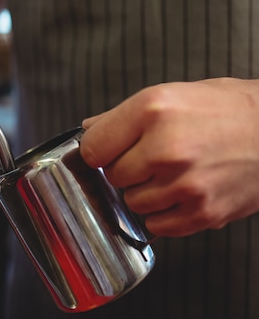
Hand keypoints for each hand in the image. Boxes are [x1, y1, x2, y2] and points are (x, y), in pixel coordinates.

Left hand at [80, 77, 258, 236]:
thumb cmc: (228, 109)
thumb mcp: (173, 94)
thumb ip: (124, 115)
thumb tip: (89, 131)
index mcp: (152, 110)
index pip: (92, 148)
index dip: (99, 150)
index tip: (109, 150)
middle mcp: (165, 147)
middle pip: (113, 176)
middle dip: (127, 168)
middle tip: (152, 156)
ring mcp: (184, 184)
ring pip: (133, 202)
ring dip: (146, 191)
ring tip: (173, 172)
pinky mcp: (202, 212)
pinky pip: (157, 224)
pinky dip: (164, 212)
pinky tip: (182, 190)